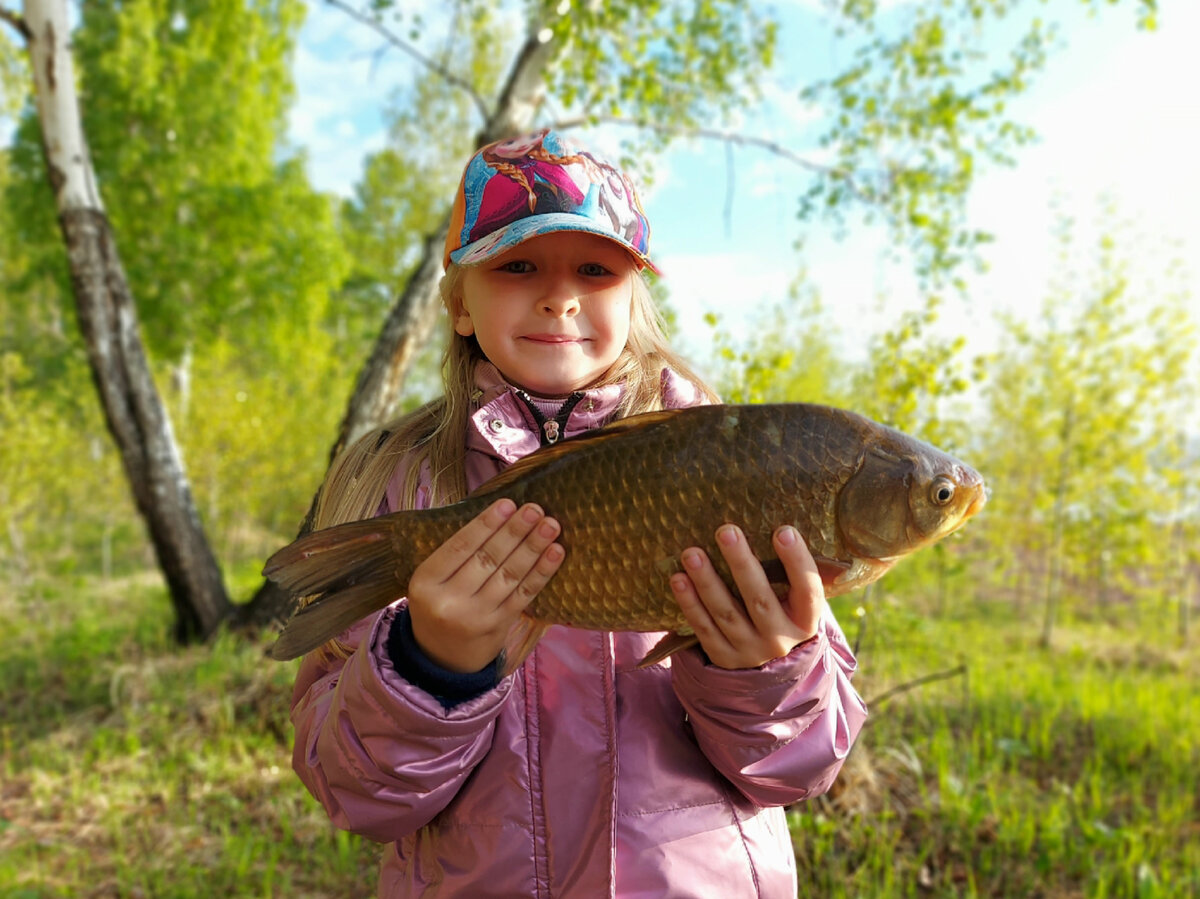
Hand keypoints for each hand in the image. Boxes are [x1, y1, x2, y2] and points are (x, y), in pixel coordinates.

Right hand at [407, 498, 564, 672]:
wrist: (441, 658)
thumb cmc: (439, 604)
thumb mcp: (432, 580)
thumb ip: (457, 553)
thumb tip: (500, 515)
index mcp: (426, 582)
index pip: (460, 546)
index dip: (486, 524)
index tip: (508, 504)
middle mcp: (449, 601)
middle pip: (487, 559)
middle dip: (515, 532)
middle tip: (535, 509)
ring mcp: (475, 617)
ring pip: (509, 576)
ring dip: (533, 548)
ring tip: (551, 526)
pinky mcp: (498, 628)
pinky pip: (523, 595)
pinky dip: (541, 572)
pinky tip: (555, 553)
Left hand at [670, 524, 825, 669]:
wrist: (767, 662)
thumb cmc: (781, 611)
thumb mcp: (795, 599)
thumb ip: (789, 571)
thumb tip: (773, 521)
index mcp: (805, 621)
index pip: (808, 590)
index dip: (797, 561)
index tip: (783, 530)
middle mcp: (780, 640)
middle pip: (760, 600)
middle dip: (741, 564)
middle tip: (726, 531)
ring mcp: (750, 651)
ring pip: (726, 613)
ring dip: (707, 581)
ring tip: (691, 553)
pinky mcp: (724, 657)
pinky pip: (703, 628)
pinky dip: (689, 603)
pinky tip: (678, 578)